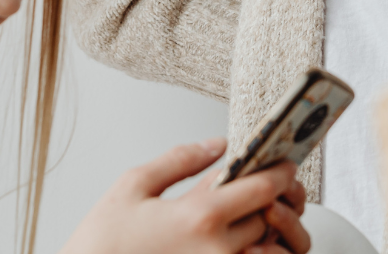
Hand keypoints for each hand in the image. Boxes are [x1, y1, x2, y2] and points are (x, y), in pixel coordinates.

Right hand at [61, 138, 309, 253]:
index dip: (280, 173)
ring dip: (268, 236)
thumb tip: (217, 144)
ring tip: (256, 222)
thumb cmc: (102, 242)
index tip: (284, 164)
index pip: (261, 189)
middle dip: (274, 202)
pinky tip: (238, 244)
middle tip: (267, 189)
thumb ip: (180, 160)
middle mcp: (216, 250)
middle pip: (270, 220)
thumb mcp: (134, 185)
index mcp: (199, 216)